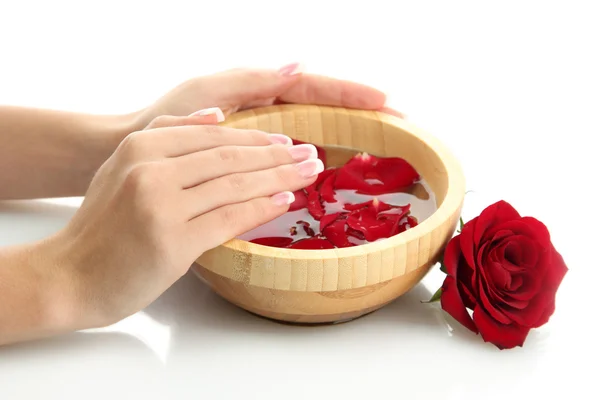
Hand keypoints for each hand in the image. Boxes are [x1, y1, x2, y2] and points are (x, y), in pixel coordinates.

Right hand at [43, 112, 321, 328]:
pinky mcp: (172, 241)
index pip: (213, 137)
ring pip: (234, 184)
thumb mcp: (123, 168)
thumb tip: (218, 117)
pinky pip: (228, 218)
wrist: (70, 276)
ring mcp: (161, 205)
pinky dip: (260, 208)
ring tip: (309, 174)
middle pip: (229, 158)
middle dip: (278, 156)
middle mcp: (150, 169)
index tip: (287, 143)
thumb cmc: (102, 227)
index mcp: (140, 146)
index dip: (257, 139)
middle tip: (312, 156)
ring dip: (279, 178)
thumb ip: (167, 137)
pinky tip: (284, 201)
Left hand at [133, 63, 402, 129]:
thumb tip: (299, 66)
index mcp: (259, 90)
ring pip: (314, 127)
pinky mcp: (252, 156)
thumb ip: (250, 81)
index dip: (351, 93)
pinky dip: (318, 153)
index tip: (386, 102)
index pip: (317, 87)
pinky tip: (336, 161)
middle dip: (361, 111)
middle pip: (324, 105)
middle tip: (399, 121)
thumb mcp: (206, 93)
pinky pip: (293, 151)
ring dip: (347, 131)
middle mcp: (266, 108)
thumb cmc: (165, 118)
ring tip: (382, 138)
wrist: (137, 147)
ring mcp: (262, 132)